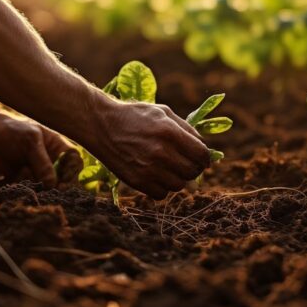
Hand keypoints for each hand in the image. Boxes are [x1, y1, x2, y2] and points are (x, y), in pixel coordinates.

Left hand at [0, 110, 78, 188]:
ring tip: (20, 170)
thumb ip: (42, 163)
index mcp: (58, 147)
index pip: (75, 163)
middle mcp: (52, 161)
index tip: (62, 183)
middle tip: (43, 186)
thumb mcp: (30, 142)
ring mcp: (39, 171)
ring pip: (44, 187)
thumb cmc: (12, 131)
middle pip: (62, 179)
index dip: (73, 174)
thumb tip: (52, 184)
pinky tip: (12, 174)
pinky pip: (30, 189)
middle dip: (51, 184)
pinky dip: (21, 185)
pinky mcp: (26, 180)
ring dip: (32, 182)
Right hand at [88, 99, 210, 199]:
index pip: (201, 155)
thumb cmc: (134, 116)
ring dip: (177, 178)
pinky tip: (155, 175)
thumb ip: (186, 129)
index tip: (201, 158)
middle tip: (185, 163)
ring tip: (168, 167)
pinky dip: (162, 187)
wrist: (101, 125)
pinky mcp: (137, 181)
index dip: (205, 158)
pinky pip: (161, 194)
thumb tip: (205, 149)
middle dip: (193, 168)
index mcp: (169, 132)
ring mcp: (148, 169)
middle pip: (192, 172)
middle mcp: (160, 152)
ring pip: (178, 185)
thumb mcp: (163, 112)